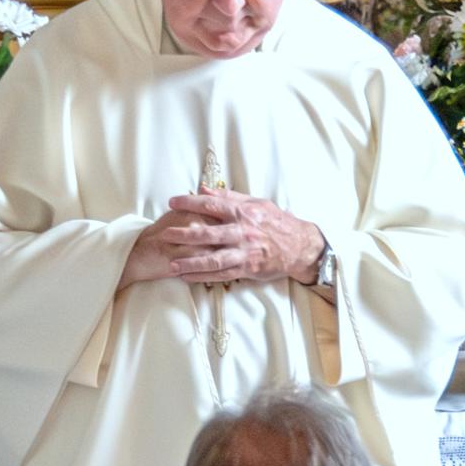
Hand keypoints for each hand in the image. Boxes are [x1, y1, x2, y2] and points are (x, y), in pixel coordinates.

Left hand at [124, 191, 324, 287]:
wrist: (300, 246)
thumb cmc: (276, 222)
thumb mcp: (257, 202)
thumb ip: (230, 196)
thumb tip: (204, 188)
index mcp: (243, 212)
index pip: (212, 204)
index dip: (190, 202)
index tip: (172, 202)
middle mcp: (242, 232)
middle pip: (208, 233)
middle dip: (184, 234)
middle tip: (165, 234)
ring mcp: (244, 252)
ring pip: (213, 259)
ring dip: (191, 262)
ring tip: (171, 264)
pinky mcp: (247, 268)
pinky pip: (221, 275)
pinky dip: (203, 277)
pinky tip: (186, 277)